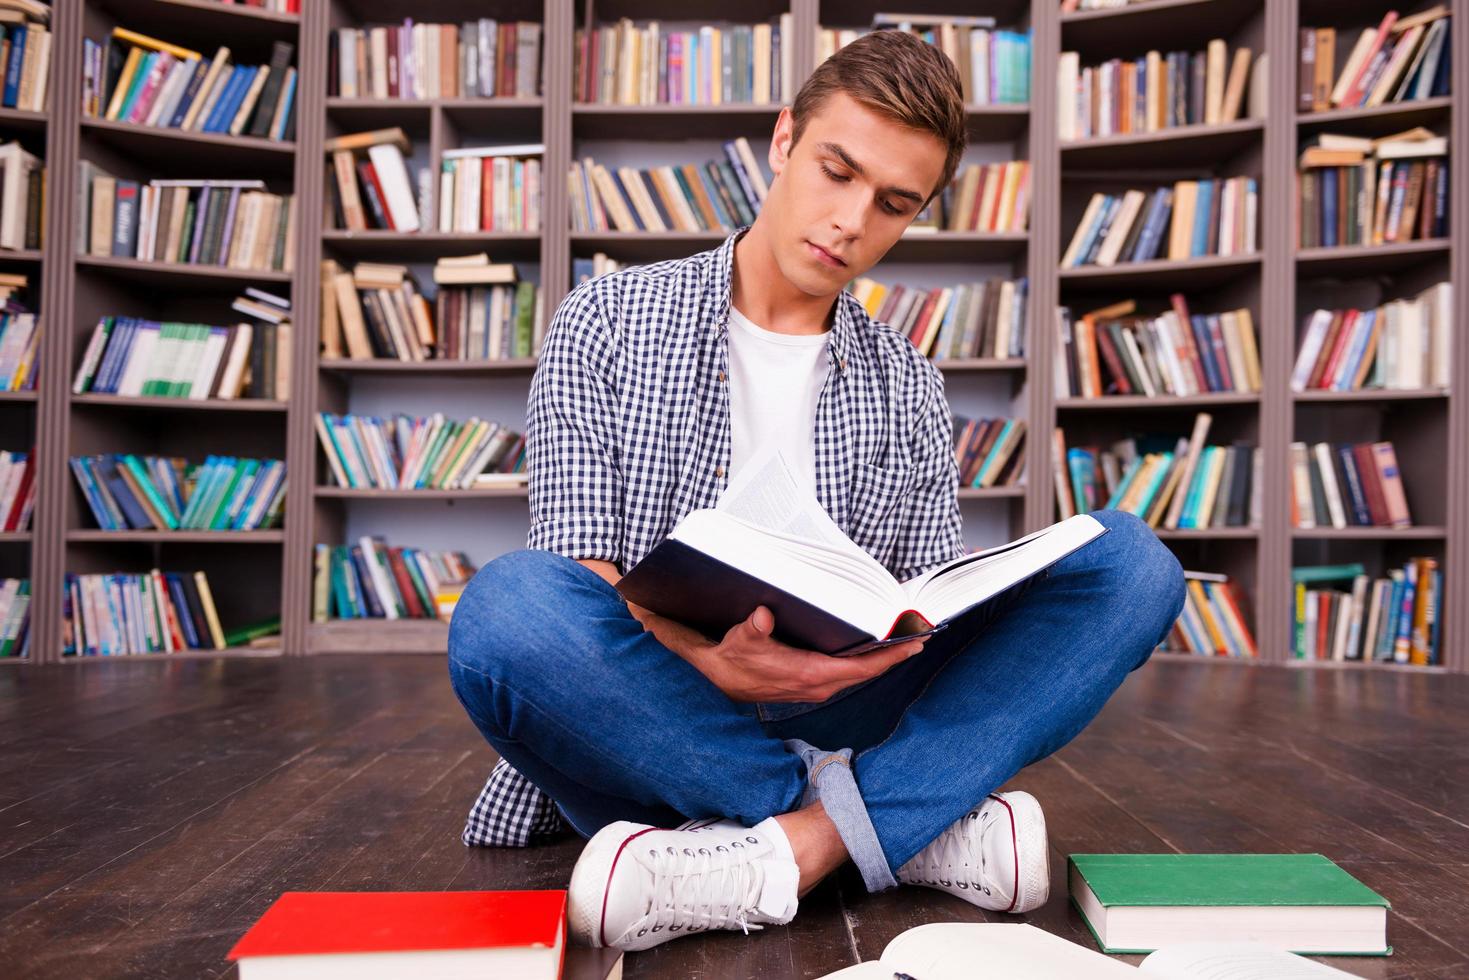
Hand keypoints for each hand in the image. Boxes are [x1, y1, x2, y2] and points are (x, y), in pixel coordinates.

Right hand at [689, 605, 927, 703]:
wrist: (720, 677)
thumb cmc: (733, 657)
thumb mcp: (741, 639)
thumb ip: (754, 628)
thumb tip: (764, 615)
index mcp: (810, 674)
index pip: (860, 669)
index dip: (889, 657)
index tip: (914, 645)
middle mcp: (819, 685)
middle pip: (867, 672)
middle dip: (894, 656)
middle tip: (921, 637)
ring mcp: (817, 686)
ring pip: (859, 674)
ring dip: (881, 659)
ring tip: (904, 640)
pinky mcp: (812, 684)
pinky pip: (848, 673)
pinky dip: (865, 662)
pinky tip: (873, 648)